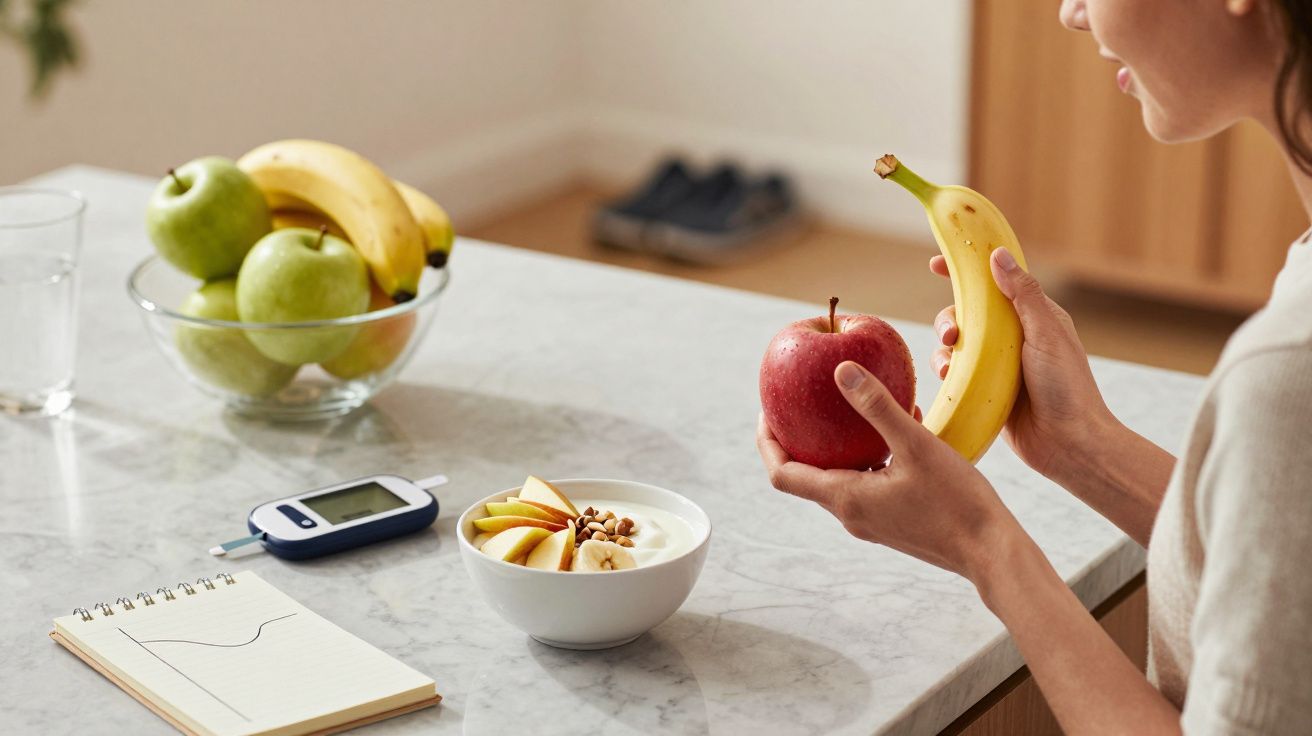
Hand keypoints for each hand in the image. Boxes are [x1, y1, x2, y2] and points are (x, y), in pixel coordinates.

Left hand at [757, 361, 1022, 581]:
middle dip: (796, 439)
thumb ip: (877, 407)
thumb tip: (840, 369)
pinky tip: (894, 427)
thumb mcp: (917, 445)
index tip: (768, 409)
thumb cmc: (957, 501)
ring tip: (842, 408)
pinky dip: (866, 456)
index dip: (767, 441)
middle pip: (804, 475)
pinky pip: (866, 483)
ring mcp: (871, 521)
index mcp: (845, 498)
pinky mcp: (893, 521)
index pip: (782, 473)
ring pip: (838, 478)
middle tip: (799, 402)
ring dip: (834, 446)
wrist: (992, 552)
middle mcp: (850, 515)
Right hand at [929, 249, 1114, 481]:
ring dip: (946, 349)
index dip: (966, 273)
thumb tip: (998, 255)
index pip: (995, 284)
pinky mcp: (983, 389)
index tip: (936, 264)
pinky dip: (946, 371)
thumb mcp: (1047, 334)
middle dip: (950, 319)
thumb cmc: (1067, 388)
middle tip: (951, 336)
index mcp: (1033, 317)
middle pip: (967, 314)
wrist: (1067, 443)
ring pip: (955, 343)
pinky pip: (954, 371)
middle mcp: (1012, 338)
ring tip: (950, 366)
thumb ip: (1023, 294)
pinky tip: (950, 380)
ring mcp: (996, 365)